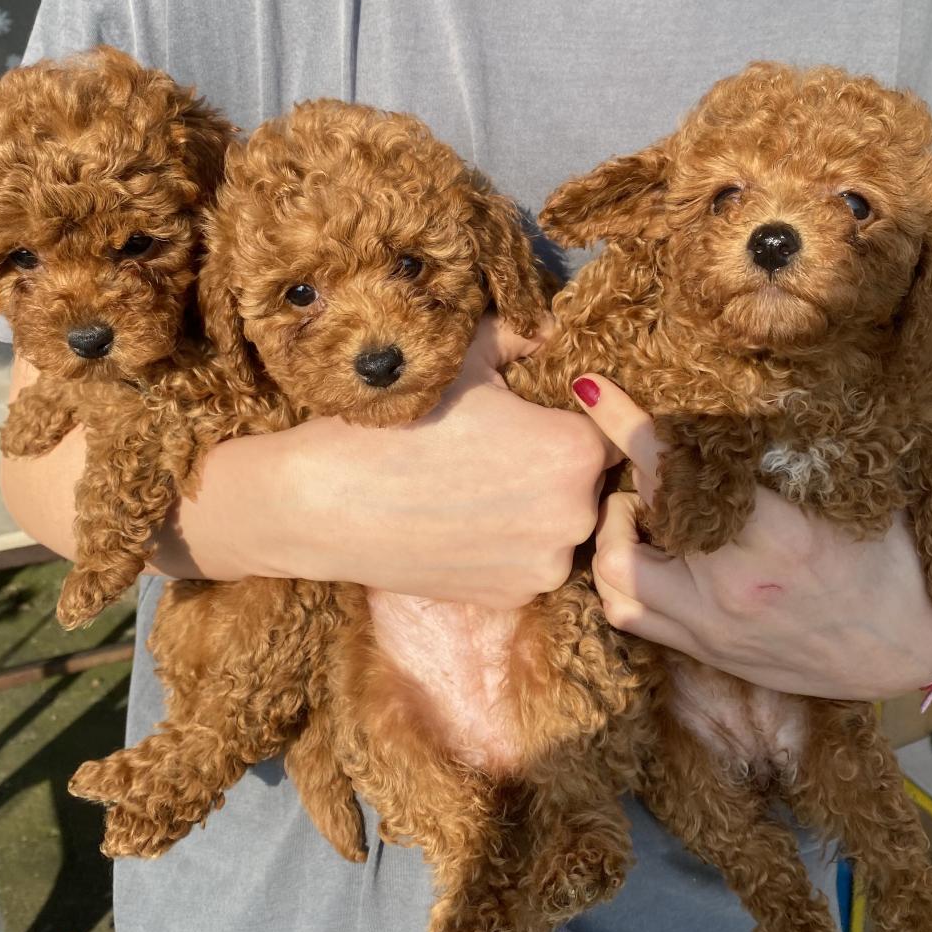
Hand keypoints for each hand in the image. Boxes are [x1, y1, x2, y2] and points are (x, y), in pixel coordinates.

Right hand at [164, 318, 616, 606]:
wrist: (327, 502)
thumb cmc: (396, 421)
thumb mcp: (464, 359)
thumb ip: (519, 338)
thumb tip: (547, 331)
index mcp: (575, 452)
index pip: (604, 433)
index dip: (568, 421)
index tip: (535, 419)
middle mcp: (576, 517)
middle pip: (586, 485)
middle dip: (556, 469)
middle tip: (500, 455)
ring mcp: (544, 567)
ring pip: (560, 529)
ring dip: (536, 512)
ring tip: (478, 492)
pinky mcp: (512, 600)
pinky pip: (528, 564)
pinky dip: (509, 548)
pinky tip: (463, 526)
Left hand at [572, 374, 931, 699]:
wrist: (897, 652)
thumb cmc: (883, 563)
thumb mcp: (842, 500)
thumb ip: (777, 463)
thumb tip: (718, 414)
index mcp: (777, 535)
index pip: (679, 468)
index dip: (626, 424)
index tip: (591, 390)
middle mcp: (731, 585)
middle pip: (633, 521)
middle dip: (628, 484)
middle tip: (649, 469)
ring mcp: (710, 624)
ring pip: (614, 575)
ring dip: (612, 535)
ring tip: (641, 516)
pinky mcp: (702, 650)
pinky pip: (628, 615)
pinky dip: (618, 579)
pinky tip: (641, 556)